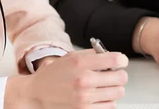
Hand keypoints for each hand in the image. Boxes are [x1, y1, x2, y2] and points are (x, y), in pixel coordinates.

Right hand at [5, 49, 128, 108]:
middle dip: (119, 74)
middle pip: (121, 77)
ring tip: (104, 86)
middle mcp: (83, 80)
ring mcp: (85, 98)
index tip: (120, 62)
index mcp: (80, 63)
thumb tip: (115, 57)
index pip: (115, 60)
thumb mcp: (71, 57)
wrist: (36, 94)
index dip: (122, 60)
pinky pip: (110, 106)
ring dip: (114, 88)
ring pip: (118, 92)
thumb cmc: (54, 75)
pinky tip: (98, 96)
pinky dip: (108, 101)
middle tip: (114, 74)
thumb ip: (93, 55)